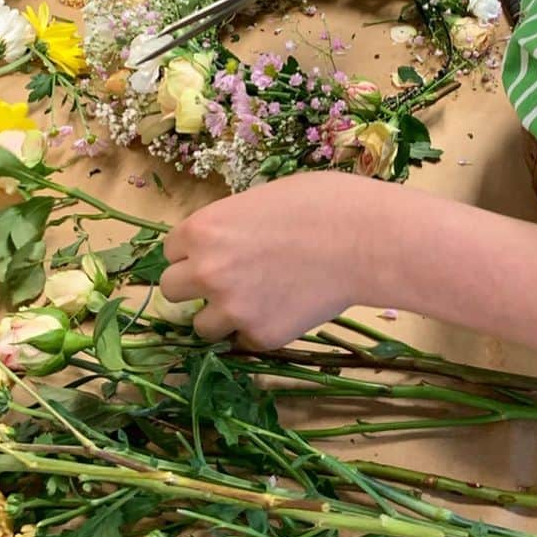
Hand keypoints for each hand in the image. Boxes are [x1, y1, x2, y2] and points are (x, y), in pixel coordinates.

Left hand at [161, 173, 379, 347]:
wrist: (366, 240)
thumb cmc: (322, 203)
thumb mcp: (263, 198)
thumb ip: (231, 225)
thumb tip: (226, 241)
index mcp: (203, 230)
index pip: (171, 251)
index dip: (194, 250)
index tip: (216, 251)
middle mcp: (207, 272)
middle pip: (172, 289)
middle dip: (196, 284)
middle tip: (229, 277)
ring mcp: (232, 309)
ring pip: (202, 325)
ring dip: (222, 314)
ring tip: (258, 297)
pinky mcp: (260, 336)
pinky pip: (244, 338)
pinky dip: (259, 326)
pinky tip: (287, 305)